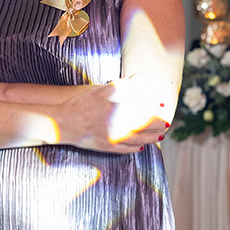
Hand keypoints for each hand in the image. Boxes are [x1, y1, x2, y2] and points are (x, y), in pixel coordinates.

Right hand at [56, 77, 171, 152]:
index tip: (164, 106)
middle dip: (157, 124)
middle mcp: (118, 123)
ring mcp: (112, 137)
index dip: (155, 108)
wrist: (61, 121)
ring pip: (137, 139)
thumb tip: (131, 81)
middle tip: (167, 123)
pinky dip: (135, 148)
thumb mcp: (98, 90)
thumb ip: (117, 87)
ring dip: (151, 138)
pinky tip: (141, 147)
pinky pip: (124, 149)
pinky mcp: (105, 146)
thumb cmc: (79, 103)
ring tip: (160, 136)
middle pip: (144, 125)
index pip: (142, 108)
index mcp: (117, 108)